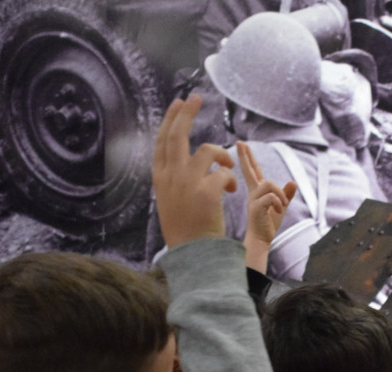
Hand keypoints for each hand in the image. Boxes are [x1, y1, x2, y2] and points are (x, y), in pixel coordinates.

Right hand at [152, 96, 236, 247]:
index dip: (171, 120)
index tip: (178, 103)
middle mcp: (171, 177)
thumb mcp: (171, 201)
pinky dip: (230, 179)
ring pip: (207, 150)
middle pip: (177, 135)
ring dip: (222, 156)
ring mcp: (187, 184)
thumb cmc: (186, 229)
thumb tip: (180, 161)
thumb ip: (174, 179)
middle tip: (196, 97)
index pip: (163, 141)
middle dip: (187, 113)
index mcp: (161, 178)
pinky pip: (223, 172)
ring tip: (227, 169)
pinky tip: (230, 190)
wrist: (194, 254)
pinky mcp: (206, 193)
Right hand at [238, 141, 296, 272]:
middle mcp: (253, 193)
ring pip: (269, 184)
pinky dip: (279, 202)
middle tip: (240, 143)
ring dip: (280, 194)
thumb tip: (292, 182)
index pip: (252, 171)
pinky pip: (271, 197)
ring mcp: (253, 199)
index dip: (247, 158)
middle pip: (250, 170)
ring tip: (282, 205)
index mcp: (257, 191)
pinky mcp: (256, 207)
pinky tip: (279, 210)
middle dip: (245, 156)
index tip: (241, 144)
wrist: (261, 239)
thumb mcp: (281, 207)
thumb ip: (286, 195)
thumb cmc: (268, 224)